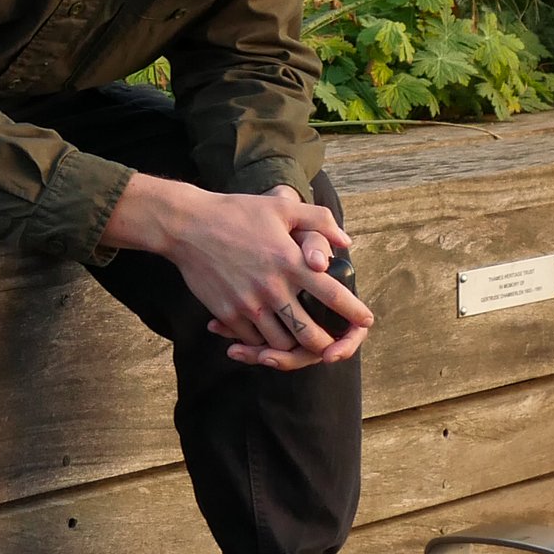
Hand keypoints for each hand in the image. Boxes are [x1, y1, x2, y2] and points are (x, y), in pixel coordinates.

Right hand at [103, 175, 370, 371]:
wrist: (187, 226)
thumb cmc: (237, 212)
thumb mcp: (281, 207)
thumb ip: (319, 220)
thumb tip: (345, 242)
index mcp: (290, 261)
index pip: (333, 295)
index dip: (354, 312)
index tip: (366, 320)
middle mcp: (273, 288)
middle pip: (310, 334)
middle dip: (327, 346)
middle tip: (332, 345)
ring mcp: (249, 304)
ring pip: (281, 344)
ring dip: (293, 346)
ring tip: (299, 341)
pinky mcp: (228, 313)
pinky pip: (253, 341)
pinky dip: (263, 343)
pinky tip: (266, 335)